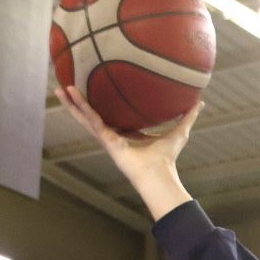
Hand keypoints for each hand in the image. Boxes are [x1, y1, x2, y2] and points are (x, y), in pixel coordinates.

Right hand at [55, 86, 200, 219]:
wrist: (159, 174)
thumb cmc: (167, 158)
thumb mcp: (180, 131)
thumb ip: (188, 116)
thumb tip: (200, 102)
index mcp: (125, 132)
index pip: (109, 114)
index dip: (100, 104)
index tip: (92, 90)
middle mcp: (112, 134)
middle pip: (91, 114)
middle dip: (78, 102)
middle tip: (65, 86)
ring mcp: (106, 137)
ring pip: (84, 116)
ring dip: (71, 103)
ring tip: (58, 88)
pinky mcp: (105, 138)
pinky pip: (90, 119)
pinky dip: (80, 107)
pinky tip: (70, 94)